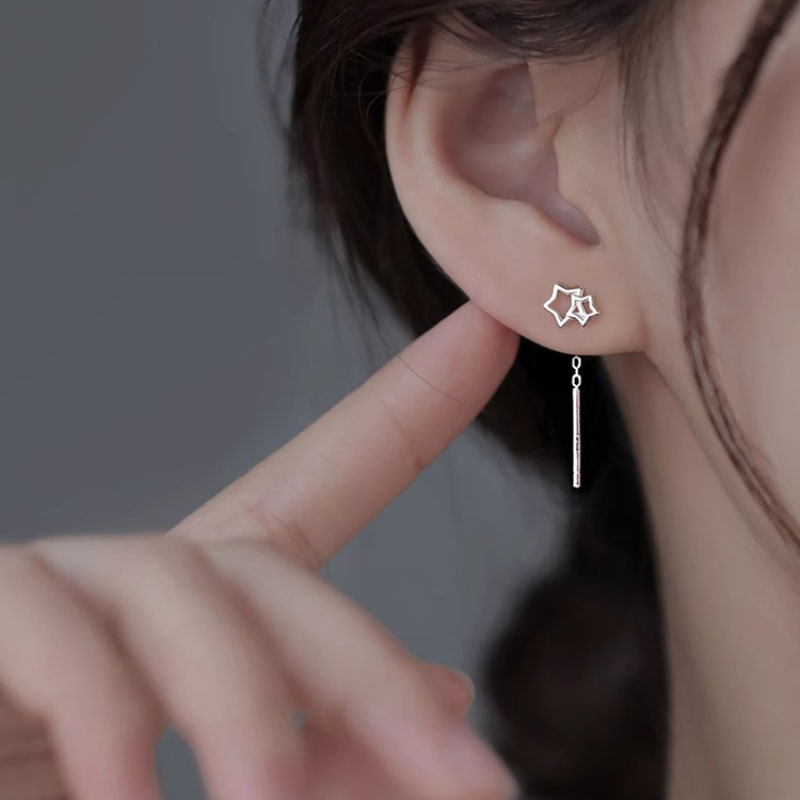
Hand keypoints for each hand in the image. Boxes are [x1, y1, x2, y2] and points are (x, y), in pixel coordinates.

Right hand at [0, 302, 519, 799]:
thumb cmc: (63, 791)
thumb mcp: (237, 775)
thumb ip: (332, 739)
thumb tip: (451, 692)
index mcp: (212, 610)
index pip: (331, 478)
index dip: (411, 402)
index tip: (491, 330)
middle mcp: (140, 578)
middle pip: (275, 567)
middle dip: (368, 667)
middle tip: (473, 778)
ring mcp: (55, 582)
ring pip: (183, 587)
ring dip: (240, 700)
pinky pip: (56, 627)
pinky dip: (104, 713)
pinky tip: (129, 789)